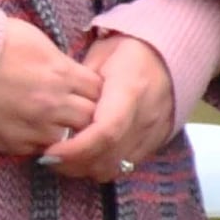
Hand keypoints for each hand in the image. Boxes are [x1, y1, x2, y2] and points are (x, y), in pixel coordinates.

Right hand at [0, 15, 106, 159]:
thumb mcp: (30, 37)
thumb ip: (56, 58)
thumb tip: (67, 70)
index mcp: (60, 72)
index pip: (100, 91)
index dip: (94, 91)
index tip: (83, 90)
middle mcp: (51, 103)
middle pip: (91, 119)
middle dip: (86, 114)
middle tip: (73, 110)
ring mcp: (31, 125)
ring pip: (69, 139)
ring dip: (64, 132)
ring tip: (50, 122)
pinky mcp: (9, 142)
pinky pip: (38, 149)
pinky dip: (38, 142)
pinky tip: (27, 129)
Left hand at [38, 30, 178, 186]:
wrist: (171, 54)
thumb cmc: (128, 51)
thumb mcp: (99, 57)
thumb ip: (79, 85)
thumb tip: (54, 109)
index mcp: (130, 91)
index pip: (105, 132)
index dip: (76, 149)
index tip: (49, 152)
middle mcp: (146, 116)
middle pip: (110, 156)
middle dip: (75, 165)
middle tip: (48, 159)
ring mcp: (155, 131)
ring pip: (119, 166)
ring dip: (88, 169)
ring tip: (63, 160)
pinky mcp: (158, 141)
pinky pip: (129, 165)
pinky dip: (105, 166)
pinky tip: (86, 158)